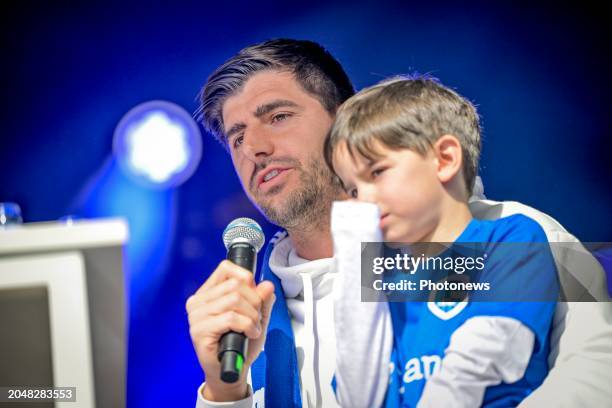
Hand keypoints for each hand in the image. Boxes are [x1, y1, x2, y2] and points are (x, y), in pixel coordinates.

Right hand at [186, 260, 274, 401]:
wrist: (230, 372)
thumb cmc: (240, 345)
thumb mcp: (256, 317)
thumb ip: (262, 299)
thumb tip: (266, 285)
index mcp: (208, 293)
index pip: (226, 268)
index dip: (246, 278)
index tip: (253, 295)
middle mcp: (198, 301)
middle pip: (235, 285)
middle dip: (254, 301)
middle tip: (256, 317)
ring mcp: (196, 316)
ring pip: (234, 300)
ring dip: (252, 315)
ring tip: (253, 327)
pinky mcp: (199, 331)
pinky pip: (230, 318)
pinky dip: (247, 325)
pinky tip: (249, 333)